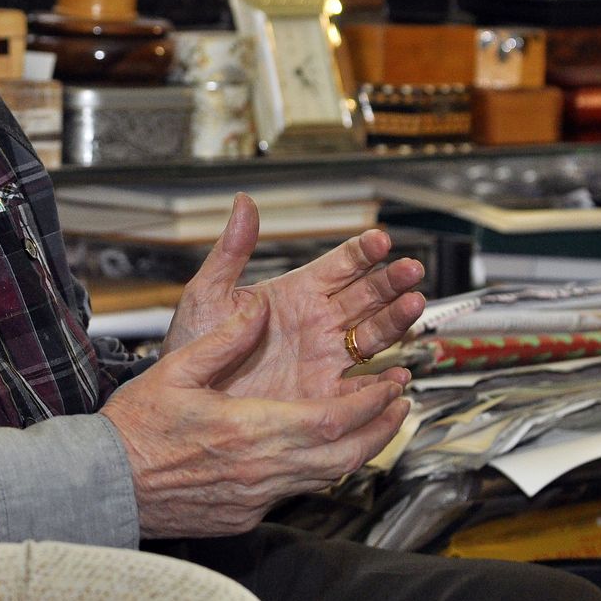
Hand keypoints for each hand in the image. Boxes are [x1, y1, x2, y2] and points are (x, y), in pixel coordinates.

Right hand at [102, 293, 410, 538]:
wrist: (105, 484)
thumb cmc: (135, 428)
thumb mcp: (178, 369)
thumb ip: (225, 337)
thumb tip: (258, 305)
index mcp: (248, 430)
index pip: (331, 419)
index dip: (369, 402)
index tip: (390, 383)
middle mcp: (260, 470)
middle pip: (343, 455)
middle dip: (380, 428)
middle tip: (399, 403)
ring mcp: (254, 497)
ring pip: (326, 477)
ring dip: (357, 449)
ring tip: (374, 423)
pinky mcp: (245, 513)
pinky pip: (297, 491)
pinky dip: (320, 468)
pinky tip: (320, 449)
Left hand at [161, 193, 424, 400]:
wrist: (186, 398)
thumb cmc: (193, 345)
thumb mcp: (208, 294)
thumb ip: (231, 250)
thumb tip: (243, 202)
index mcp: (296, 293)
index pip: (340, 265)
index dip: (363, 252)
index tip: (381, 240)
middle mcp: (318, 322)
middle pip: (368, 296)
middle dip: (391, 281)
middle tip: (411, 270)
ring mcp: (325, 358)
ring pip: (373, 333)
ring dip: (397, 319)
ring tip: (414, 304)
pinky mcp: (324, 394)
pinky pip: (362, 387)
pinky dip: (383, 382)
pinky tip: (397, 373)